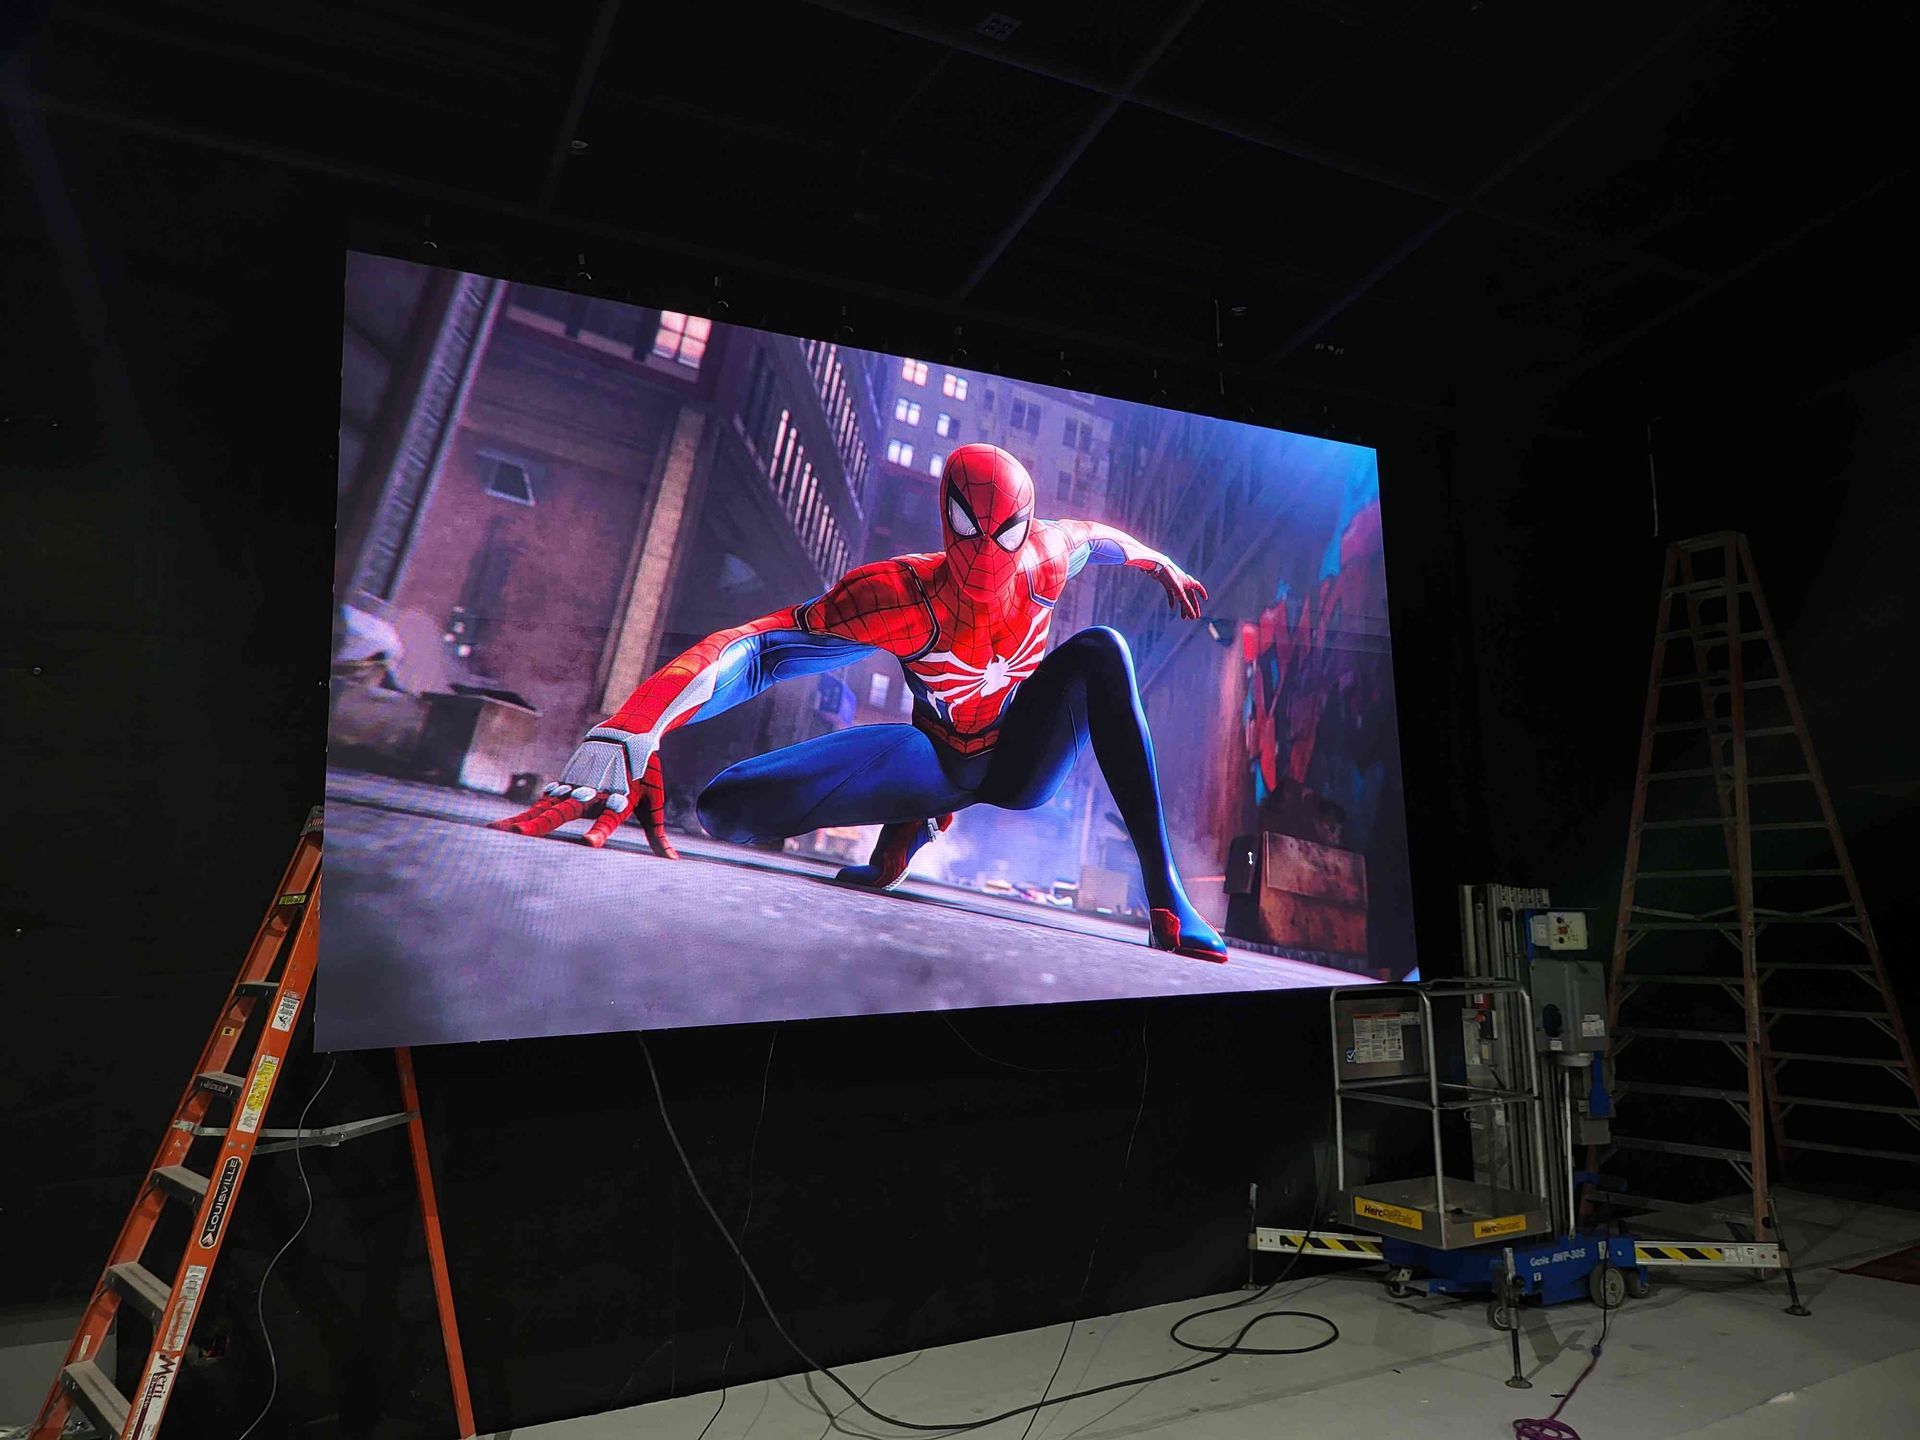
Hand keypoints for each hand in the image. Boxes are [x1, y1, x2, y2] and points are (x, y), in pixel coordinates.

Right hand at [487, 729, 678, 856]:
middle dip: (541, 824)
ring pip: (546, 805)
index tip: (587, 844)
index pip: (607, 819)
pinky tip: (503, 826)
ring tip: (497, 831)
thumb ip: (659, 837)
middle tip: (519, 835)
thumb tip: (673, 862)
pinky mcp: (565, 782)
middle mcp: (593, 792)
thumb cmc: (645, 773)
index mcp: (618, 799)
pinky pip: (544, 800)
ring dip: (523, 818)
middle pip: (564, 811)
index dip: (598, 831)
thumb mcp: (655, 804)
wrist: (628, 732)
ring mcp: (575, 785)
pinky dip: (526, 812)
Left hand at [1152, 561, 1207, 618]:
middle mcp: (1183, 581)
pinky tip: (1172, 608)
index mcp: (1188, 581)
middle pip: (1189, 596)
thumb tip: (1192, 615)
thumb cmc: (1169, 575)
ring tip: (1183, 617)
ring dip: (1182, 606)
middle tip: (1194, 617)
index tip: (1205, 599)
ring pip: (1180, 596)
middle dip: (1192, 606)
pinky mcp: (1166, 583)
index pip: (1198, 587)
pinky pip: (1171, 593)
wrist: (1156, 565)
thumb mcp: (1178, 590)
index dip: (1202, 593)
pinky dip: (1172, 600)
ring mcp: (1174, 582)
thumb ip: (1185, 603)